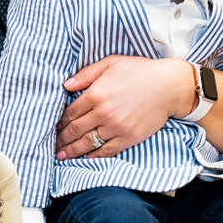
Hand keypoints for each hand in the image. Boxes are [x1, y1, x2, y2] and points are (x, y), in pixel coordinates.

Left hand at [56, 57, 195, 159]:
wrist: (170, 86)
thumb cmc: (141, 71)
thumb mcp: (111, 63)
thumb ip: (86, 74)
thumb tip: (65, 85)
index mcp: (96, 93)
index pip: (69, 113)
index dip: (58, 123)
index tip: (53, 128)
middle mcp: (103, 113)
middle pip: (74, 130)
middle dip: (61, 139)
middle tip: (52, 146)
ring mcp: (116, 127)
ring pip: (87, 143)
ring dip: (71, 151)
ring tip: (61, 156)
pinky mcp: (128, 138)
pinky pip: (105, 151)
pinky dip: (92, 156)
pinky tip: (84, 159)